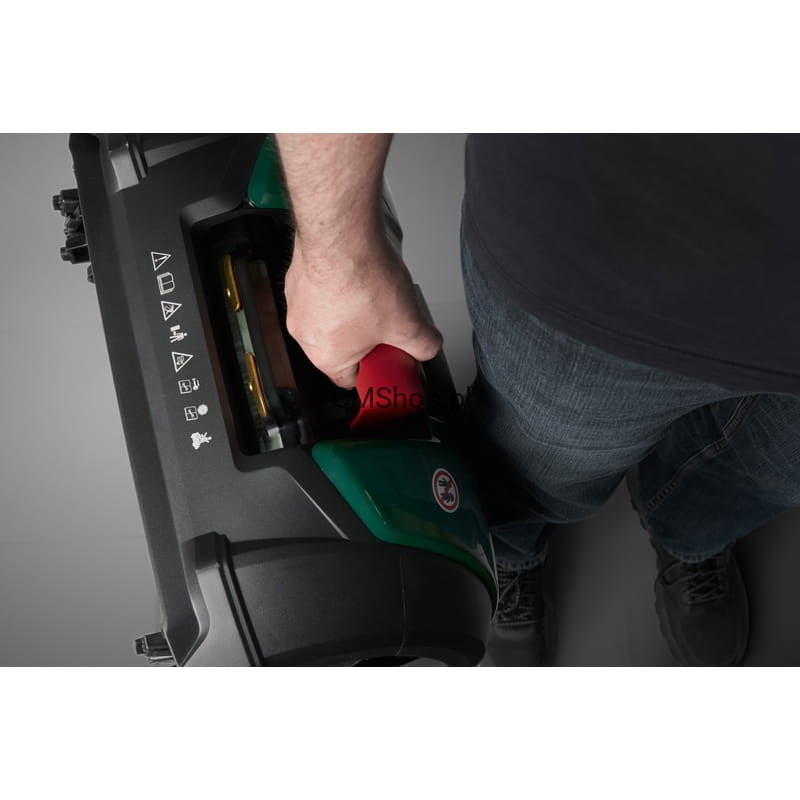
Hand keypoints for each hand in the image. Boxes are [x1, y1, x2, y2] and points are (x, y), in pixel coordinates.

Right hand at [285, 235, 442, 387]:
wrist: (340, 233)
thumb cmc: (362, 279)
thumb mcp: (408, 323)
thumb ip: (423, 345)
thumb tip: (428, 348)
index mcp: (327, 357)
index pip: (352, 380)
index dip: (376, 372)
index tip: (388, 361)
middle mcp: (304, 335)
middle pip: (342, 348)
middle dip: (368, 338)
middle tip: (388, 323)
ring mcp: (297, 305)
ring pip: (330, 319)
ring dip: (353, 312)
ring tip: (376, 294)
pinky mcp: (297, 278)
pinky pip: (321, 293)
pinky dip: (339, 288)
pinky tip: (360, 275)